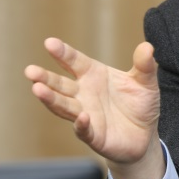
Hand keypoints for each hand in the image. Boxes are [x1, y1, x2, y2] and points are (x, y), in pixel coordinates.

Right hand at [25, 37, 164, 178]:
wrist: (144, 136)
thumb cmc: (140, 104)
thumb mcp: (146, 82)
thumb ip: (144, 65)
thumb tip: (148, 47)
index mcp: (94, 75)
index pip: (74, 61)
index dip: (63, 53)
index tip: (49, 43)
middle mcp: (84, 94)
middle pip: (60, 84)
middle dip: (45, 78)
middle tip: (30, 71)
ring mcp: (86, 114)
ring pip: (64, 106)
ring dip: (51, 99)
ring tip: (37, 89)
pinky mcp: (94, 135)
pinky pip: (84, 130)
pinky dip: (81, 124)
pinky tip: (81, 118)